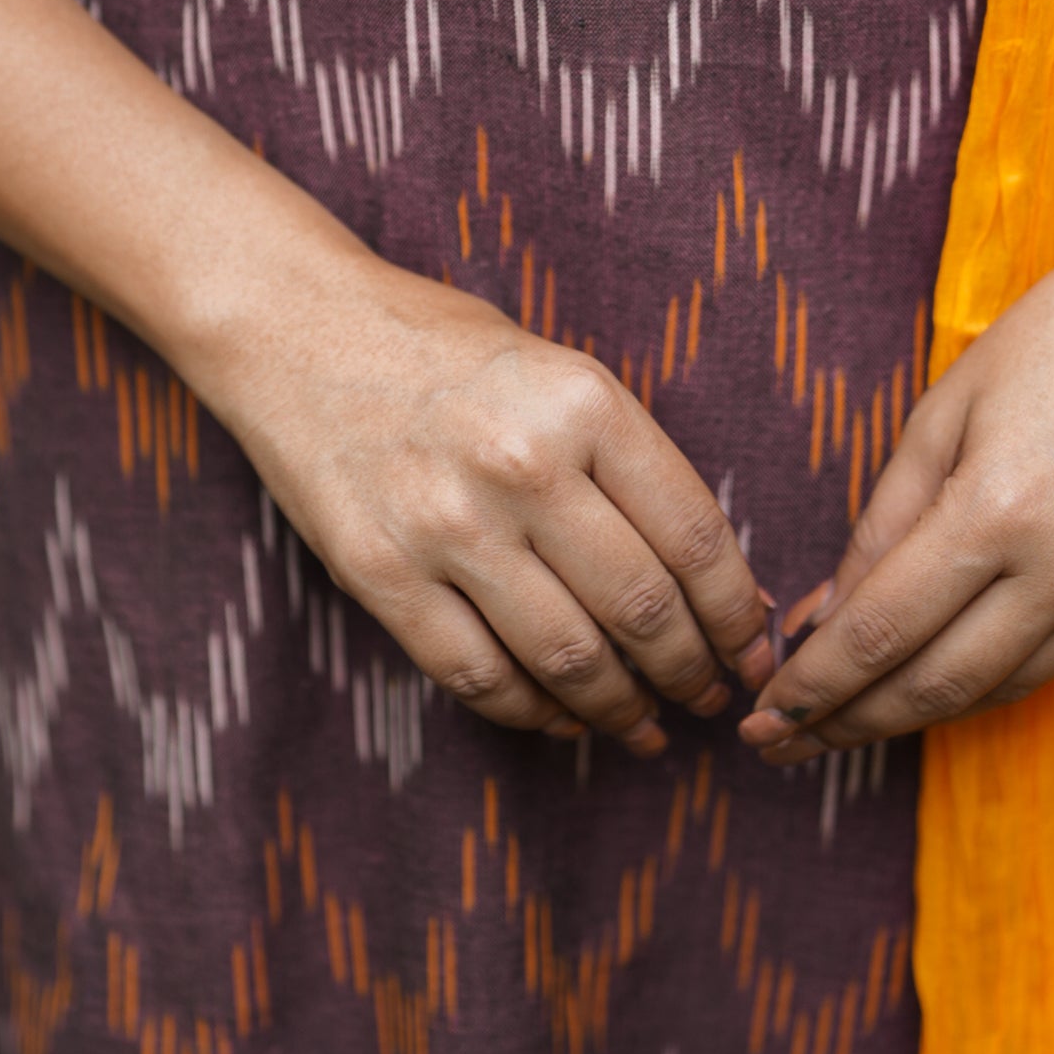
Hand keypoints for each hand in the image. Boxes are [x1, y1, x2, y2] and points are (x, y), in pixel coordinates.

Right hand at [220, 244, 773, 756]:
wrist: (298, 327)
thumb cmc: (445, 351)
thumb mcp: (558, 375)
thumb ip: (633, 469)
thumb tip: (726, 584)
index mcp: (583, 403)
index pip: (694, 536)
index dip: (737, 613)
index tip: (755, 650)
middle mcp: (522, 464)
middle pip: (641, 608)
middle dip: (692, 672)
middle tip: (710, 698)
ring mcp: (446, 524)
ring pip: (566, 656)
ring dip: (619, 709)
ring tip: (643, 726)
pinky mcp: (379, 573)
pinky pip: (477, 674)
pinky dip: (531, 711)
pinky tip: (558, 716)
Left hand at [736, 209, 1053, 761]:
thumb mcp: (946, 410)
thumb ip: (883, 521)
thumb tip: (827, 615)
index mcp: (999, 511)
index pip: (881, 632)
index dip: (814, 685)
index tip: (765, 716)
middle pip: (935, 686)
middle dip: (848, 725)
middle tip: (781, 743)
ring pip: (997, 691)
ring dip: (914, 716)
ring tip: (845, 723)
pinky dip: (985, 681)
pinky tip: (937, 678)